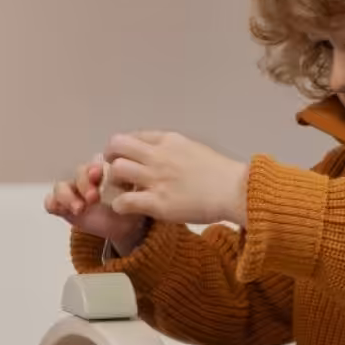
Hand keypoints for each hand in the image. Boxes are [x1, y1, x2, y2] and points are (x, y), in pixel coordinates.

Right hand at [44, 153, 149, 249]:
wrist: (125, 229)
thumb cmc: (131, 208)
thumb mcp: (137, 196)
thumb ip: (133, 187)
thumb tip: (136, 180)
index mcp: (104, 171)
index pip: (93, 163)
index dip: (93, 167)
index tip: (98, 174)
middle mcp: (87, 179)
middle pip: (77, 173)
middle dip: (83, 183)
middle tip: (93, 197)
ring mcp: (74, 193)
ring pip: (62, 186)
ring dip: (67, 195)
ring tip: (79, 208)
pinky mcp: (65, 208)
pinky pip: (52, 202)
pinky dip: (52, 203)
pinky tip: (59, 208)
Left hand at [103, 131, 248, 226]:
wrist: (234, 190)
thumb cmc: (219, 173)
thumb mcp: (193, 149)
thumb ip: (172, 149)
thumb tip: (158, 151)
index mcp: (168, 140)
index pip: (132, 136)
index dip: (123, 148)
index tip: (124, 159)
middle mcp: (159, 155)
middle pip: (117, 146)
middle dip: (110, 158)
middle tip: (115, 173)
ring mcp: (156, 178)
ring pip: (116, 170)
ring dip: (114, 181)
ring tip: (122, 191)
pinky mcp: (158, 202)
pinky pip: (124, 201)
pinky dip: (119, 205)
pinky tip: (126, 208)